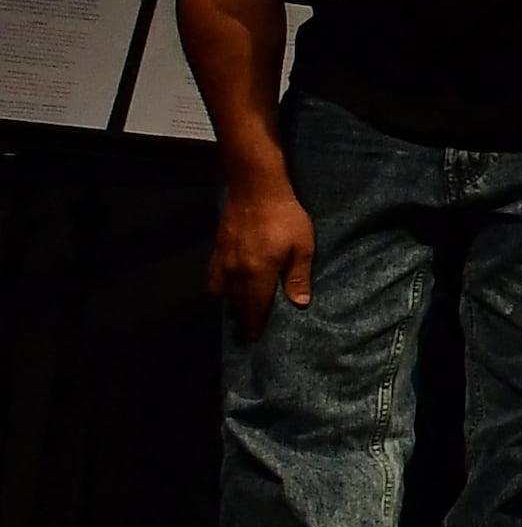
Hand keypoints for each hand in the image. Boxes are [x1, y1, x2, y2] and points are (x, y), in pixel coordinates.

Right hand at [209, 169, 312, 339]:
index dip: (255, 323)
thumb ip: (298, 276)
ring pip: (222, 291)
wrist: (255, 189)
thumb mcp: (303, 246)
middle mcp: (236, 271)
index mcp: (258, 273)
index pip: (255, 306)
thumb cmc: (285, 217)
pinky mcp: (216, 248)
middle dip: (244, 315)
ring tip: (242, 307)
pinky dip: (220, 286)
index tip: (255, 337)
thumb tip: (299, 304)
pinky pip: (213, 275)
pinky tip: (228, 286)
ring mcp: (222, 259)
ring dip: (232, 301)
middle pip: (237, 302)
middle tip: (250, 326)